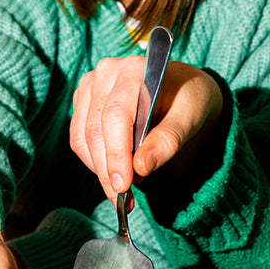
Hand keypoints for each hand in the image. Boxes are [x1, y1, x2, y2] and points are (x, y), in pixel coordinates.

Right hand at [70, 58, 224, 202]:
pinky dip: (94, 161)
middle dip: (108, 170)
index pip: (116, 115)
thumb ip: (168, 140)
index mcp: (135, 70)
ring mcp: (91, 85)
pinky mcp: (83, 100)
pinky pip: (79, 138)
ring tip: (123, 190)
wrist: (181, 88)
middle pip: (95, 129)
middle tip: (124, 198)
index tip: (123, 185)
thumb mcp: (190, 118)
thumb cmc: (187, 100)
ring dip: (99, 170)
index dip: (117, 153)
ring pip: (83, 137)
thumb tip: (141, 166)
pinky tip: (114, 172)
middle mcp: (107, 72)